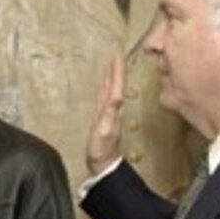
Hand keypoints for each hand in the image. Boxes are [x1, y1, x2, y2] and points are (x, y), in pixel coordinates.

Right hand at [86, 54, 124, 175]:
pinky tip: (103, 87)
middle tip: (114, 55)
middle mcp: (113, 109)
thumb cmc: (102, 149)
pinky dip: (105, 88)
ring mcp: (108, 113)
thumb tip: (116, 96)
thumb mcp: (104, 130)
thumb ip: (110, 113)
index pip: (116, 85)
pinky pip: (105, 97)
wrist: (103, 162)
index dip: (116, 71)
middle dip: (115, 69)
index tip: (116, 56)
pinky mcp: (103, 118)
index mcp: (114, 109)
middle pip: (115, 84)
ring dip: (110, 77)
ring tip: (109, 66)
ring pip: (110, 89)